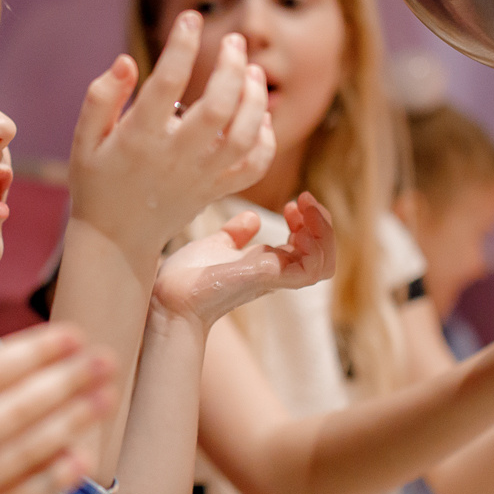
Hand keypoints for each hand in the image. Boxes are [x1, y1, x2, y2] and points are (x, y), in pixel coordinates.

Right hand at [66, 10, 275, 254]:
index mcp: (139, 139)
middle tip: (233, 40)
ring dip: (255, 98)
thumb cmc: (96, 181)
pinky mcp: (217, 190)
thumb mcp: (84, 140)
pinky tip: (259, 116)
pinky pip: (255, 166)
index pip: (165, 83)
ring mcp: (201, 176)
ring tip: (251, 70)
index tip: (189, 18)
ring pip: (244, 135)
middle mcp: (175, 157)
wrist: (115, 239)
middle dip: (230, 66)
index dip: (180, 45)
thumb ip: (101, 98)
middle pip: (218, 107)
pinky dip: (266, 139)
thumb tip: (127, 60)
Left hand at [150, 194, 335, 326]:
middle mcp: (276, 273)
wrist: (169, 294)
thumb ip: (235, 234)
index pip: (307, 249)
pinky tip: (297, 224)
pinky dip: (314, 244)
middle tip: (304, 198)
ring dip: (323, 230)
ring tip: (305, 206)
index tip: (291, 203)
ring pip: (324, 264)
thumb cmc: (187, 277)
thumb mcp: (215, 245)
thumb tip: (252, 219)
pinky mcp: (268, 278)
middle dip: (321, 223)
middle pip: (322, 256)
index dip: (308, 224)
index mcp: (267, 265)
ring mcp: (275, 276)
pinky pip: (311, 269)